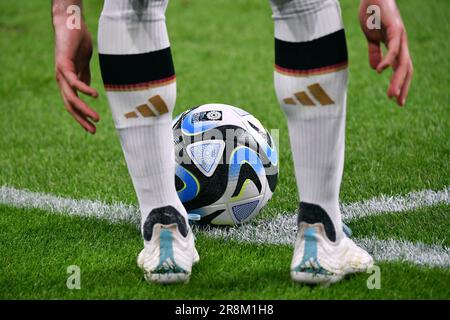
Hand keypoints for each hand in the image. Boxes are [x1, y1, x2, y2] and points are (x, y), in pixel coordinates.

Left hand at [53, 14, 98, 132]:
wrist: (71, 23)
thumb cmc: (78, 42)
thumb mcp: (84, 64)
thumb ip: (84, 77)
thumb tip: (88, 91)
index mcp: (67, 82)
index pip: (73, 104)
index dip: (82, 117)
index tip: (92, 128)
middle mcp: (61, 80)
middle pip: (70, 105)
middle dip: (82, 119)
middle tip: (93, 131)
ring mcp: (61, 73)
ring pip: (71, 97)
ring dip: (84, 109)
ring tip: (96, 118)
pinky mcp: (64, 64)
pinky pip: (74, 81)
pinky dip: (84, 89)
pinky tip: (95, 96)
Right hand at [359, 0, 412, 105]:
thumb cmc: (371, 13)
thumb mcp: (371, 37)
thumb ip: (374, 52)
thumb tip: (377, 69)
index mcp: (396, 46)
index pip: (401, 69)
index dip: (400, 84)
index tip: (397, 100)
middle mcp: (401, 43)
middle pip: (405, 69)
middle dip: (402, 86)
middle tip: (398, 103)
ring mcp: (399, 36)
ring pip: (402, 62)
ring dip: (397, 80)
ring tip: (391, 95)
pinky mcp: (395, 28)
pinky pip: (393, 47)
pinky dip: (388, 60)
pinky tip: (381, 71)